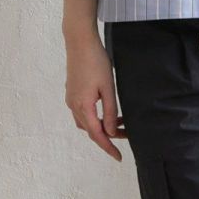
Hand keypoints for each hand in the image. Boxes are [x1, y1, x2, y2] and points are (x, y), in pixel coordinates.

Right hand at [64, 31, 126, 160]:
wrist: (79, 41)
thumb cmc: (96, 62)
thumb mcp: (108, 88)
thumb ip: (109, 112)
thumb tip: (110, 132)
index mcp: (83, 107)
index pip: (97, 135)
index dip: (108, 147)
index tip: (118, 157)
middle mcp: (73, 106)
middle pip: (91, 130)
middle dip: (108, 136)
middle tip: (126, 134)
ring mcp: (71, 99)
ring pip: (86, 122)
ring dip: (101, 126)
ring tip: (120, 122)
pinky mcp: (72, 92)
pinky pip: (83, 112)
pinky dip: (95, 117)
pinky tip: (107, 111)